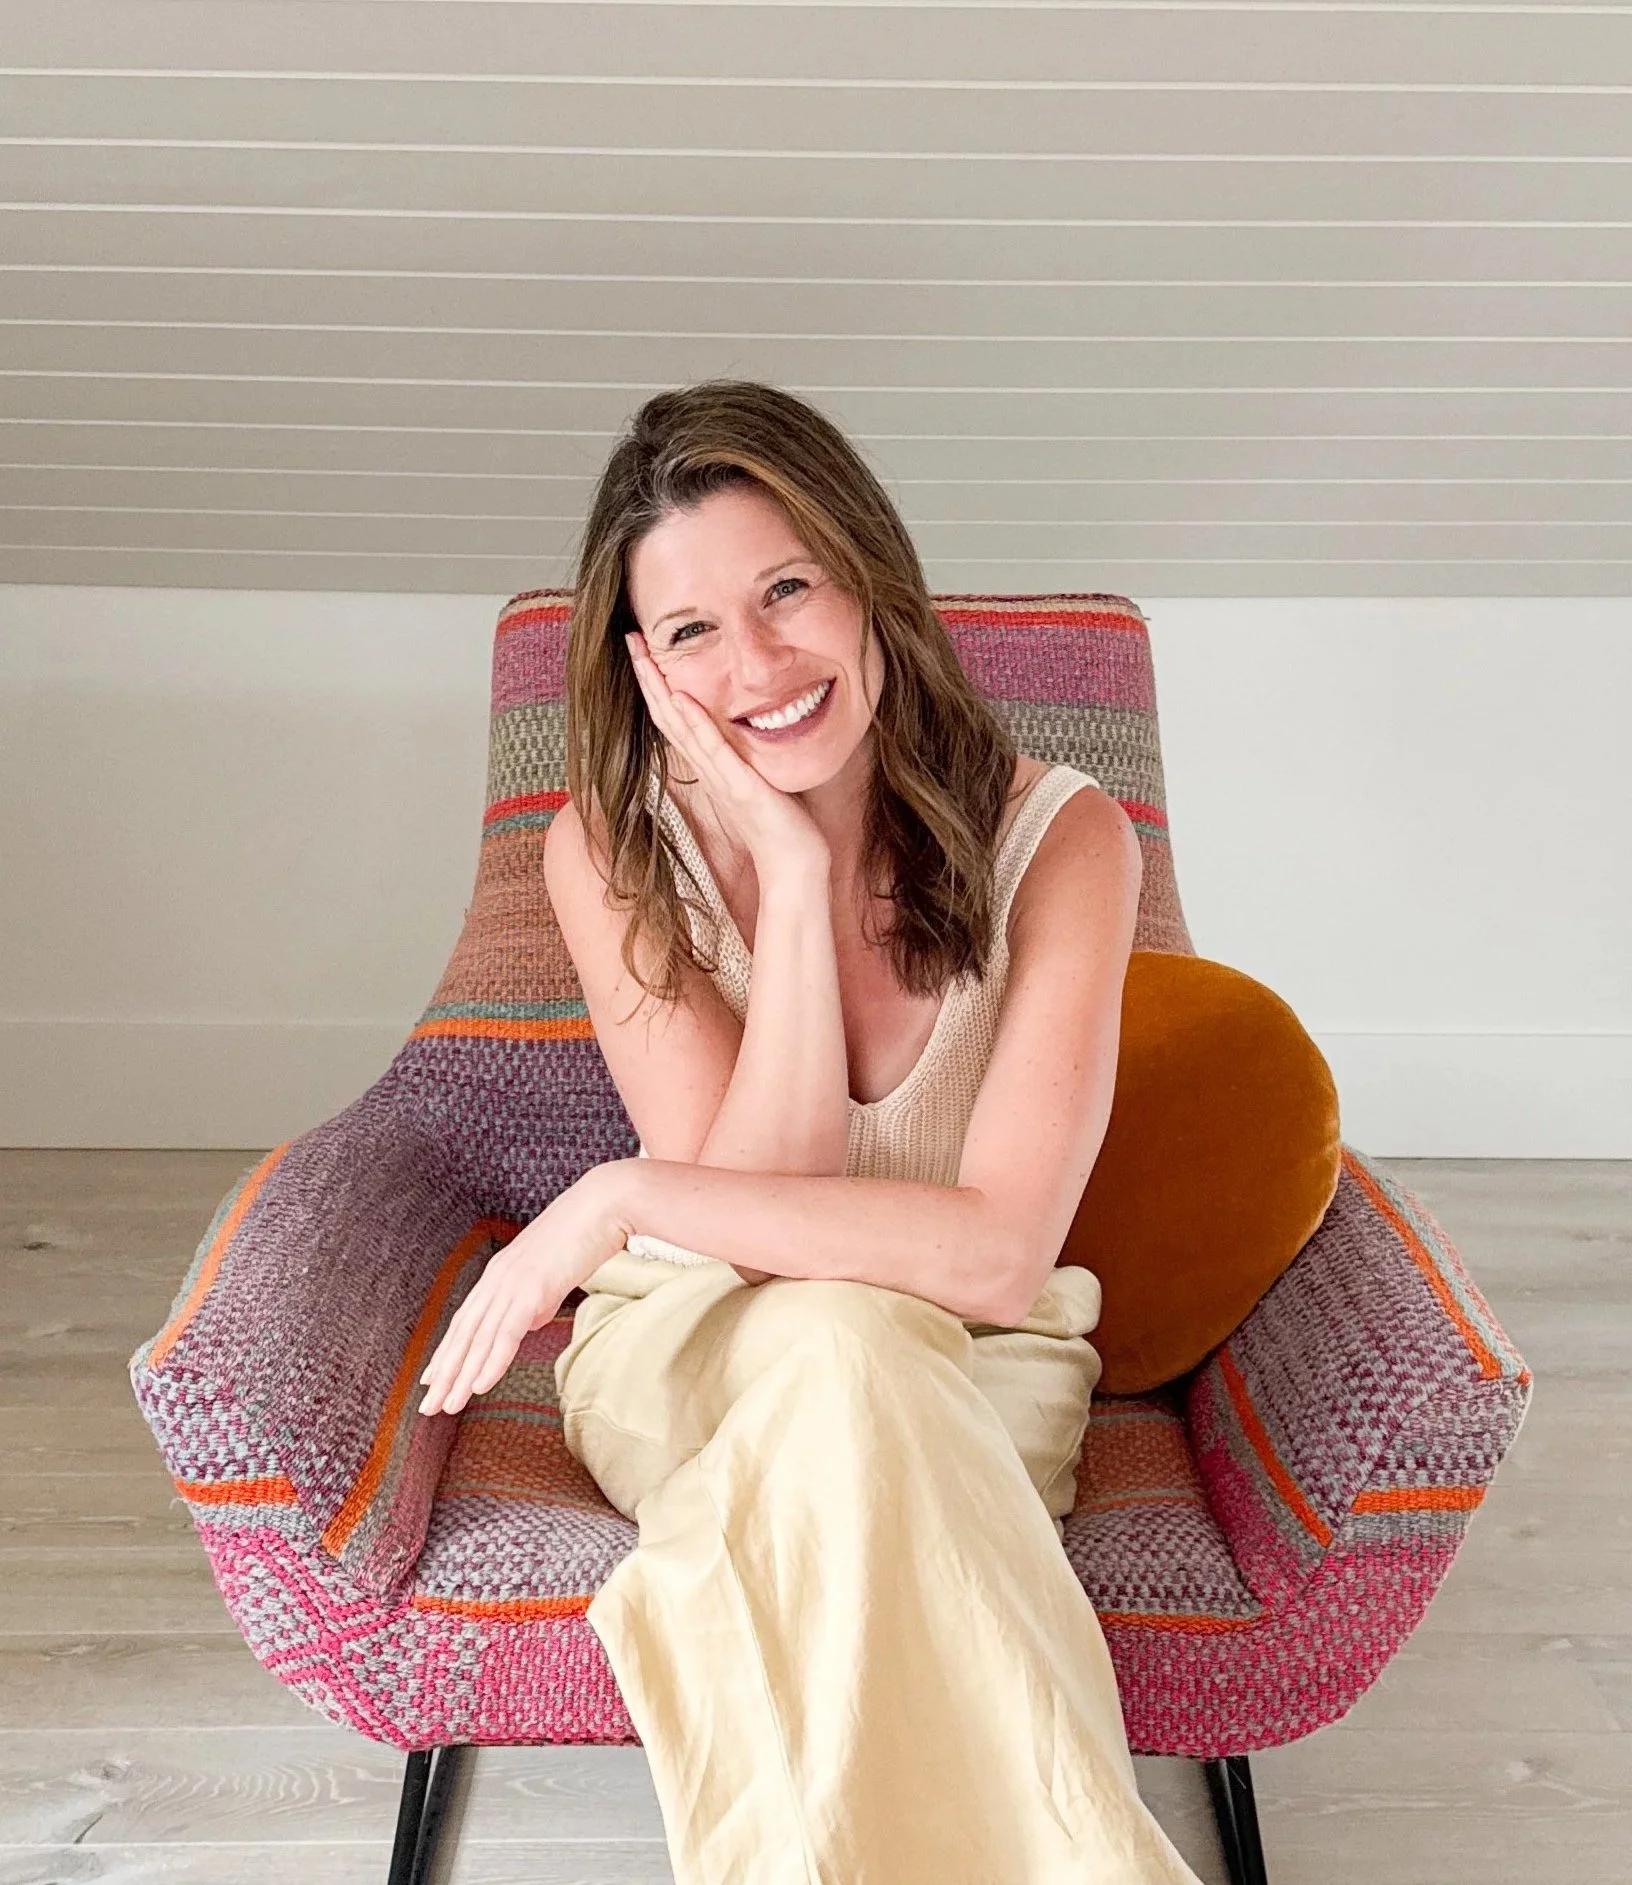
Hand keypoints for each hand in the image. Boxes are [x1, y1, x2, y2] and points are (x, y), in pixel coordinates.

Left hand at [417, 1167, 629, 1417]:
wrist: (603, 1205)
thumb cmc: (584, 1235)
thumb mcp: (551, 1273)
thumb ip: (535, 1299)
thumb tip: (527, 1324)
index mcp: (499, 1273)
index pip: (465, 1319)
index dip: (447, 1351)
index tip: (432, 1379)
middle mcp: (497, 1278)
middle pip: (464, 1333)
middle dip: (445, 1372)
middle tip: (428, 1406)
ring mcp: (513, 1283)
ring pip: (480, 1338)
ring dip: (462, 1375)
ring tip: (447, 1406)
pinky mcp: (533, 1288)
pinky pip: (507, 1332)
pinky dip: (491, 1361)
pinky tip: (480, 1386)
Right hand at [626, 630, 830, 881]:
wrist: (794, 866)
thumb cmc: (781, 825)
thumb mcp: (758, 779)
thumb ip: (744, 755)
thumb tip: (746, 729)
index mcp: (712, 765)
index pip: (675, 718)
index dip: (656, 684)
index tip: (644, 650)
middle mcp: (708, 769)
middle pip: (667, 716)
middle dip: (648, 676)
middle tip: (630, 638)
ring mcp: (721, 778)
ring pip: (681, 728)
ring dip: (661, 690)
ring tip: (644, 657)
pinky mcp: (741, 788)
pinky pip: (714, 751)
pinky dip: (696, 724)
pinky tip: (682, 698)